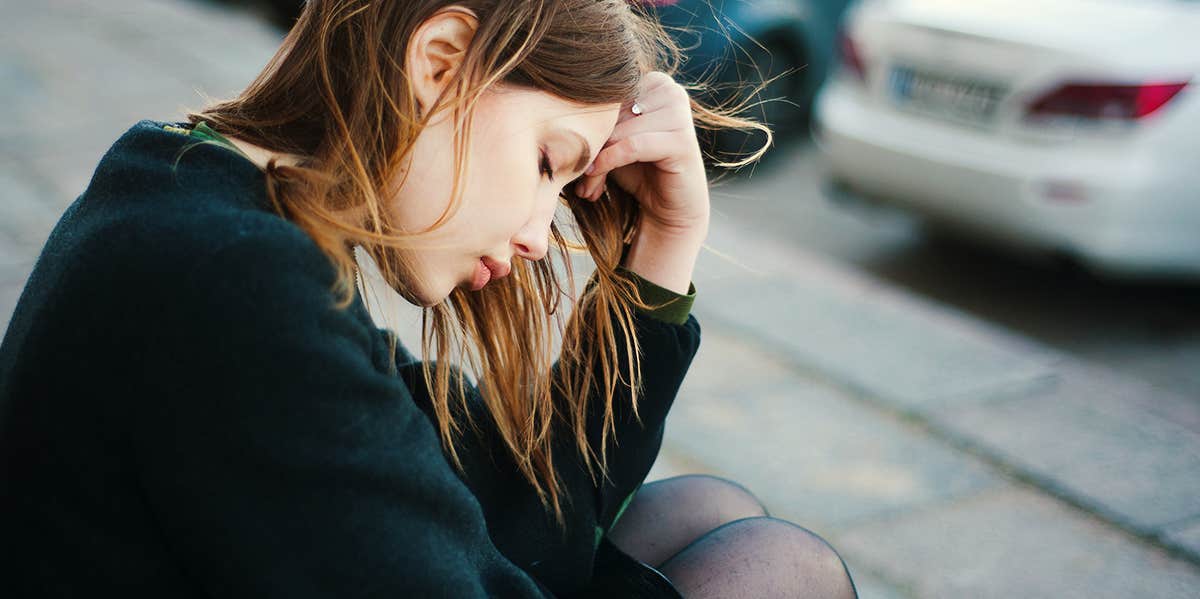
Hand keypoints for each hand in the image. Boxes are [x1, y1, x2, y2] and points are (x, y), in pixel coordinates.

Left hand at [574, 71, 709, 238]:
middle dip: (593, 144)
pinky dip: (609, 161)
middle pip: (613, 111)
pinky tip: (595, 177)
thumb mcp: (611, 138)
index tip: (572, 153)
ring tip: (588, 185)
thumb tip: (553, 99)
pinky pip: (633, 146)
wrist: (668, 208)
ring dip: (598, 159)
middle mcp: (671, 90)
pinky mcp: (682, 141)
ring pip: (620, 130)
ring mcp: (680, 114)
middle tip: (579, 176)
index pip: (607, 96)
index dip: (588, 124)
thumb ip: (595, 116)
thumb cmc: (636, 170)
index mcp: (654, 81)